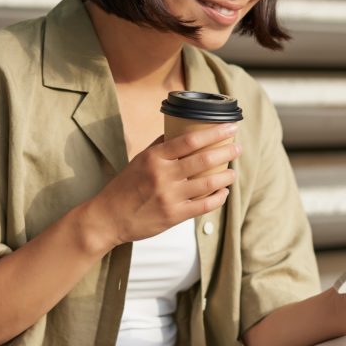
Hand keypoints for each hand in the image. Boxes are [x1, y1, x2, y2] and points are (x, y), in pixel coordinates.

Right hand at [93, 123, 240, 247]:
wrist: (107, 218)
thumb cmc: (124, 187)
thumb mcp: (139, 160)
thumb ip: (160, 146)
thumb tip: (179, 130)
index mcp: (155, 158)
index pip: (190, 140)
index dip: (214, 132)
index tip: (230, 127)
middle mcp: (163, 175)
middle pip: (203, 159)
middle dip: (226, 152)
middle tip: (237, 148)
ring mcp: (169, 197)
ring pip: (208, 183)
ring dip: (226, 176)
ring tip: (233, 172)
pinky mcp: (173, 216)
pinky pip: (204, 206)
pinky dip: (218, 198)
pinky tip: (223, 193)